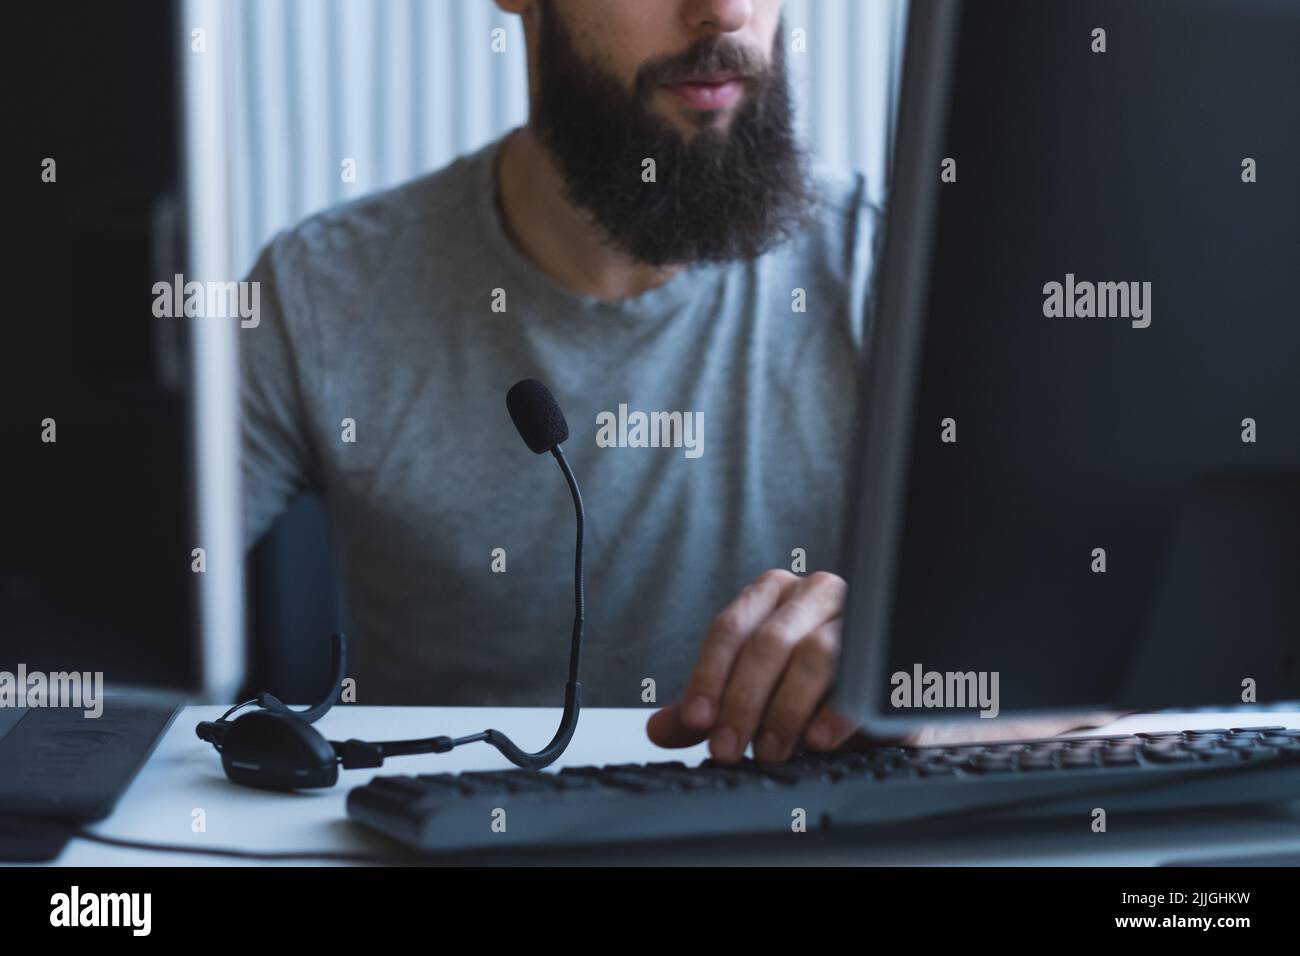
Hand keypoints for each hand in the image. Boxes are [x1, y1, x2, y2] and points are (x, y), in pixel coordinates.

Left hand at [645, 568, 1129, 762]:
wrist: (913, 700)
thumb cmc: (825, 692)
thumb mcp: (764, 700)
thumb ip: (715, 709)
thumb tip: (658, 730)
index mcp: (778, 596)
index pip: (730, 629)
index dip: (707, 679)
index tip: (693, 725)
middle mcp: (821, 594)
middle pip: (768, 641)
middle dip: (742, 701)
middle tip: (729, 750)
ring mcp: (867, 617)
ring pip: (817, 652)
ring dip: (787, 709)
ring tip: (773, 752)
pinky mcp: (903, 651)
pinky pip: (871, 674)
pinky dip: (843, 710)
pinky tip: (822, 739)